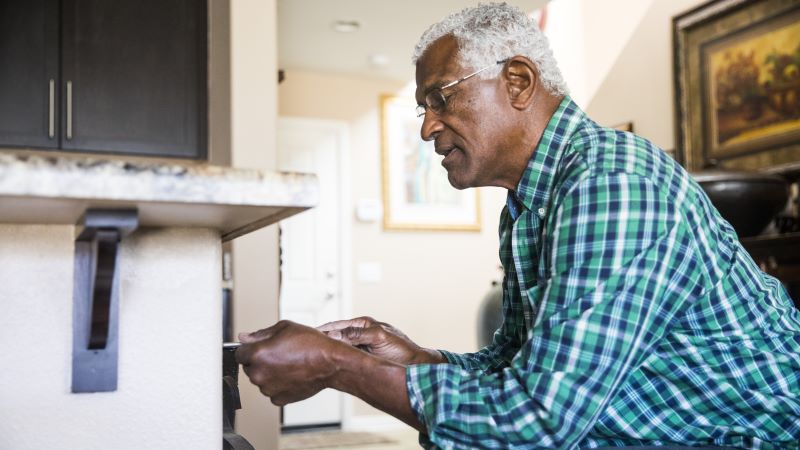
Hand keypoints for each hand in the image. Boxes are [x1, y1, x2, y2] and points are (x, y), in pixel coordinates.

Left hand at [235, 320, 355, 405]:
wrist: (329, 363)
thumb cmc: (310, 344)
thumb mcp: (284, 328)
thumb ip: (260, 334)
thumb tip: (243, 337)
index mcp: (257, 354)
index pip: (239, 353)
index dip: (250, 349)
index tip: (260, 348)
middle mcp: (259, 374)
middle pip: (249, 367)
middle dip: (259, 361)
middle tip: (279, 354)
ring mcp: (268, 389)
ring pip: (261, 380)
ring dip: (269, 373)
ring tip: (288, 363)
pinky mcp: (278, 399)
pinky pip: (272, 391)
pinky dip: (278, 384)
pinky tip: (291, 374)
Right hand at [317, 316, 443, 364]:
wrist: (415, 366)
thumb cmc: (402, 350)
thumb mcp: (379, 337)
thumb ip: (358, 334)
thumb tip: (336, 333)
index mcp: (363, 324)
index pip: (337, 325)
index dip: (322, 330)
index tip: (309, 335)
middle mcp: (359, 333)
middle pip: (334, 336)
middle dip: (321, 341)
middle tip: (305, 347)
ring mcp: (359, 346)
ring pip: (338, 348)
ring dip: (327, 351)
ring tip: (312, 356)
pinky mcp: (361, 358)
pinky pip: (344, 358)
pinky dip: (336, 361)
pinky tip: (328, 366)